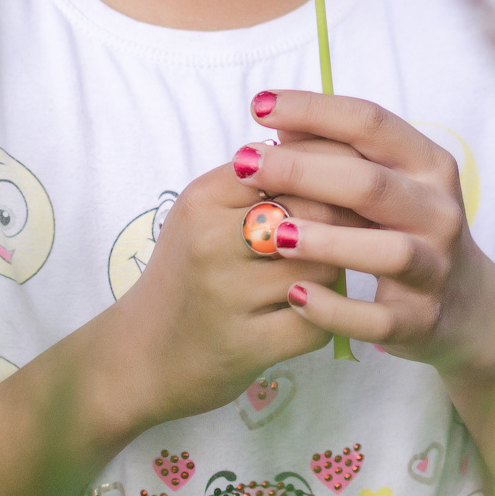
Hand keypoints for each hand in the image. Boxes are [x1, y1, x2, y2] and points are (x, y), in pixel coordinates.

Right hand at [103, 146, 346, 422]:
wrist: (142, 355)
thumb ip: (260, 176)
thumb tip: (334, 140)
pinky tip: (315, 312)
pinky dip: (327, 318)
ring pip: (324, 267)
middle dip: (344, 222)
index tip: (349, 184)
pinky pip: (317, 323)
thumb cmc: (189, 274)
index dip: (333, 172)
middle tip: (351, 232)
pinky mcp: (246, 346)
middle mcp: (211, 241)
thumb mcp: (207, 212)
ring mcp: (227, 295)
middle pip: (317, 212)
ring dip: (337, 271)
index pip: (291, 165)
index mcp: (203, 198)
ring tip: (324, 273)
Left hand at [238, 91, 494, 374]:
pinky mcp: (422, 319)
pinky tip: (296, 297)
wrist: (464, 303)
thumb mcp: (386, 181)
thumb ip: (338, 151)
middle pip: (371, 184)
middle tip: (245, 164)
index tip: (259, 105)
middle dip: (303, 171)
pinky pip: (379, 318)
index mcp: (428, 165)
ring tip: (274, 236)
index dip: (314, 110)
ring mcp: (434, 267)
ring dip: (328, 241)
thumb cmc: (406, 226)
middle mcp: (438, 211)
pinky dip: (337, 309)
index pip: (371, 123)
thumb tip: (279, 123)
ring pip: (387, 251)